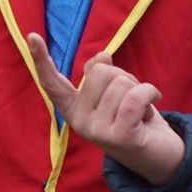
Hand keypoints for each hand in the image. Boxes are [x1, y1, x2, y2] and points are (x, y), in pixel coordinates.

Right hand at [25, 33, 185, 185]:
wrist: (159, 157)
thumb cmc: (134, 119)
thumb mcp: (113, 94)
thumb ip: (100, 75)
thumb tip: (101, 57)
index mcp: (74, 109)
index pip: (52, 83)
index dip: (41, 59)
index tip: (32, 35)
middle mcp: (79, 122)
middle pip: (100, 71)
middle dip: (123, 77)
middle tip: (132, 100)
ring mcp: (97, 131)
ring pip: (120, 82)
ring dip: (140, 89)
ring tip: (141, 110)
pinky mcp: (119, 137)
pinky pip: (135, 96)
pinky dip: (150, 92)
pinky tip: (153, 103)